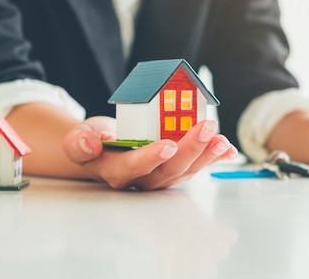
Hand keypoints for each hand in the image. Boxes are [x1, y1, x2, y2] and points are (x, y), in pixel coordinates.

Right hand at [62, 117, 237, 189]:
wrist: (102, 150)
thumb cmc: (92, 142)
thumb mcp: (78, 138)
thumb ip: (79, 142)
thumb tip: (90, 143)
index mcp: (115, 170)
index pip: (133, 167)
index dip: (151, 158)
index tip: (168, 145)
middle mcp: (140, 179)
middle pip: (167, 171)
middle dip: (190, 150)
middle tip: (206, 128)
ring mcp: (159, 177)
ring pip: (185, 171)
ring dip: (206, 156)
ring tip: (223, 141)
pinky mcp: (174, 170)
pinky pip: (194, 166)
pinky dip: (212, 158)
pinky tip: (229, 150)